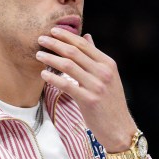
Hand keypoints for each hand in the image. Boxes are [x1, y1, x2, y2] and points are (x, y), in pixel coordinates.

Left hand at [36, 28, 135, 152]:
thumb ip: (96, 57)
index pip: (84, 45)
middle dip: (55, 43)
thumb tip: (87, 37)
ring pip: (69, 66)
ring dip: (51, 58)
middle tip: (40, 39)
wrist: (119, 128)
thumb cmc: (111, 103)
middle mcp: (103, 72)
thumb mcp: (108, 77)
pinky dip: (53, 78)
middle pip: (74, 52)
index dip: (67, 36)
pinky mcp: (89, 100)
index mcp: (108, 64)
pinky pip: (67, 85)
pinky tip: (43, 74)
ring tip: (39, 55)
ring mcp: (96, 86)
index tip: (53, 31)